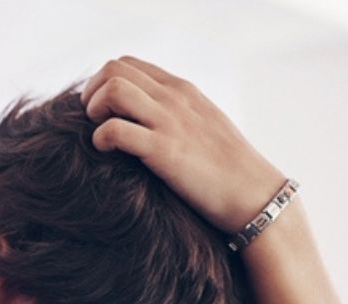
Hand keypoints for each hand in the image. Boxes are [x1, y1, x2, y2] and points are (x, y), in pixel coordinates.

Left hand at [80, 56, 285, 233]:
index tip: (104, 110)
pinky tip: (105, 153)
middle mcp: (174, 99)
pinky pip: (115, 130)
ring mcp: (169, 123)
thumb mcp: (206, 127)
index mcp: (183, 90)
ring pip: (113, 89)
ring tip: (98, 133)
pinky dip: (100, 138)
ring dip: (94, 109)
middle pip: (114, 69)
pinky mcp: (164, 152)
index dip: (105, 82)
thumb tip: (154, 121)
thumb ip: (180, 115)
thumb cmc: (231, 170)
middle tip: (93, 120)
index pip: (129, 64)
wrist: (254, 195)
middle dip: (93, 91)